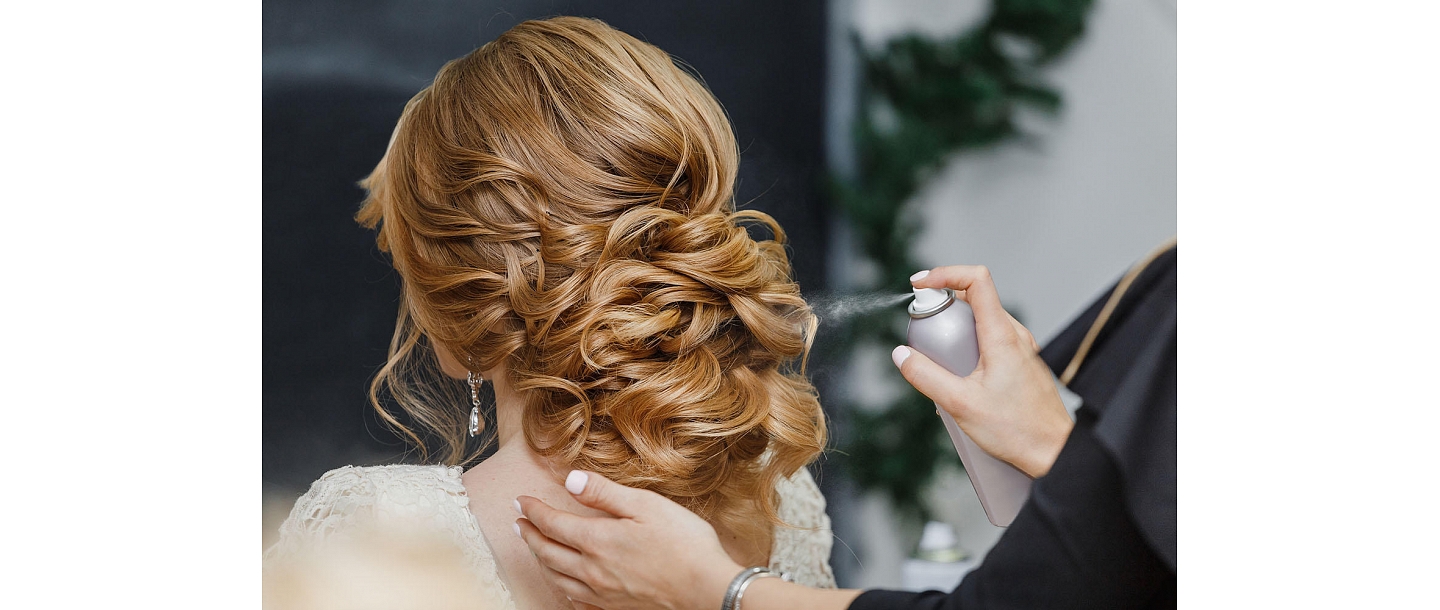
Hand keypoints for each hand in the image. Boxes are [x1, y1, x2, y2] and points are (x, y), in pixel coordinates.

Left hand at [515, 471, 742, 609]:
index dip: (533, 511)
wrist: (706, 588)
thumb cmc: (683, 543)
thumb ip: (604, 493)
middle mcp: (592, 570)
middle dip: (529, 536)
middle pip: (548, 553)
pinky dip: (562, 588)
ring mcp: (602, 593)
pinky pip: (575, 600)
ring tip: (534, 548)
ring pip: (557, 578)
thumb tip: (570, 479)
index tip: (521, 501)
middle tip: (519, 523)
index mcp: (597, 540)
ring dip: (540, 561)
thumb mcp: (646, 505)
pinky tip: (564, 584)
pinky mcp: (614, 607)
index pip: (553, 523)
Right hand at [894, 265, 1073, 477]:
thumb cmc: (1017, 431)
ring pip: (981, 322)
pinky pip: (990, 342)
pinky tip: (961, 382)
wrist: (1055, 454)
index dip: (945, 273)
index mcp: (1002, 335)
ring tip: (942, 366)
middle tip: (924, 337)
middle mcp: (1016, 335)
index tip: (920, 285)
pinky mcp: (1022, 363)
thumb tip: (901, 355)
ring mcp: (1022, 348)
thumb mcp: (960, 404)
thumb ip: (926, 376)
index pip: (976, 280)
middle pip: (973, 300)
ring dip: (955, 333)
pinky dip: (969, 349)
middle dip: (942, 311)